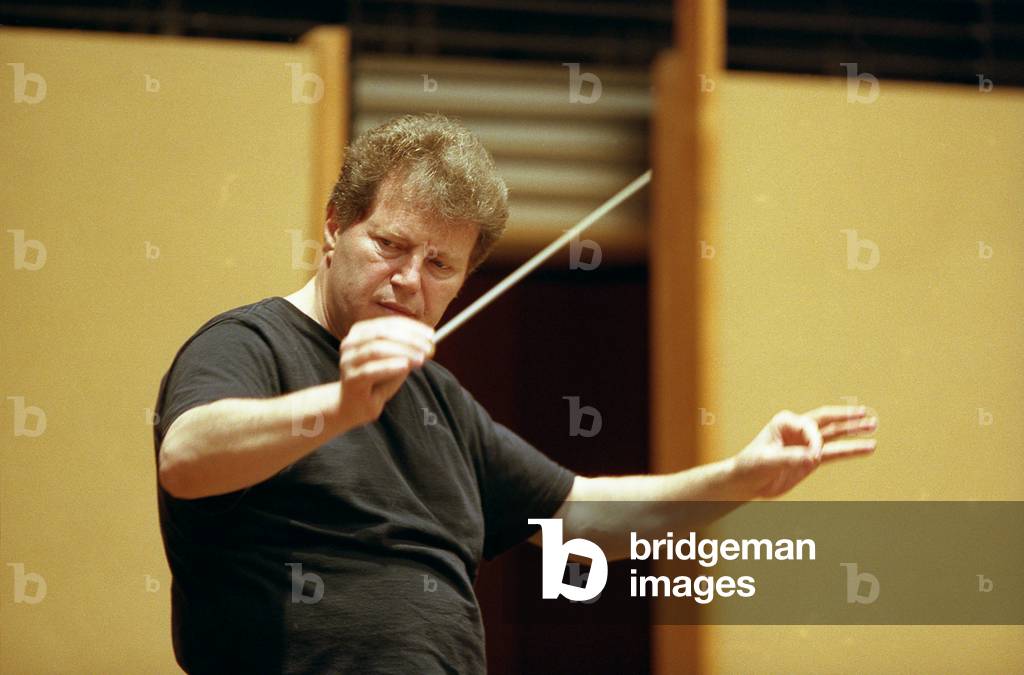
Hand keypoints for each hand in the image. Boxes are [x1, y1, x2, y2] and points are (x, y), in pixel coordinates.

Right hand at [336, 316, 434, 428]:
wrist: (354, 405)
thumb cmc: (375, 380)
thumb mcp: (394, 362)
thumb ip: (406, 352)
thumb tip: (426, 344)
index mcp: (361, 332)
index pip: (388, 324)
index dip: (412, 327)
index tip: (431, 335)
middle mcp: (350, 343)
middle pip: (381, 334)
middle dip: (408, 339)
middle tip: (428, 348)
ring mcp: (348, 361)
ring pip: (376, 350)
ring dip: (402, 352)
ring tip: (420, 358)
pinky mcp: (350, 379)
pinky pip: (370, 370)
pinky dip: (389, 366)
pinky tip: (405, 366)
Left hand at [729, 406, 877, 498]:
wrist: (746, 482)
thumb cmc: (750, 466)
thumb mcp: (766, 461)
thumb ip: (790, 458)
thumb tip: (813, 457)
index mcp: (785, 422)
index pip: (810, 427)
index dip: (815, 442)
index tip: (812, 457)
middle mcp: (798, 429)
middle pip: (828, 420)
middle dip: (847, 417)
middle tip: (867, 413)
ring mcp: (806, 443)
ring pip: (835, 435)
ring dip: (854, 431)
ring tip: (874, 426)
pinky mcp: (811, 458)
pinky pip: (835, 453)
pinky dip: (851, 450)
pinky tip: (867, 447)